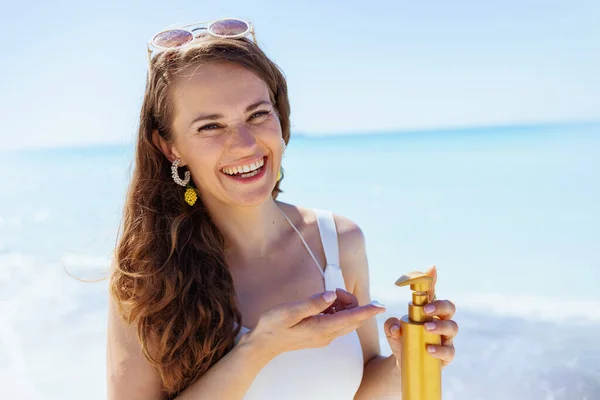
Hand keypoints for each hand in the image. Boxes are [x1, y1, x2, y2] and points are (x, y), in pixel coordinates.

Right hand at [245, 288, 385, 360]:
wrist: (264, 344)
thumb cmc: (274, 326)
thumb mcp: (291, 311)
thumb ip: (314, 303)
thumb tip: (332, 295)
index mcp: (322, 328)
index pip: (352, 318)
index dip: (368, 310)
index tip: (380, 305)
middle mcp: (327, 335)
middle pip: (352, 318)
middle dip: (350, 302)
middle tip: (332, 292)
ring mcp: (325, 337)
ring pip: (346, 320)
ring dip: (342, 306)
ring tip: (324, 297)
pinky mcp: (320, 335)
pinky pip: (337, 322)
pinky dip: (335, 311)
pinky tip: (321, 305)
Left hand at [384, 265, 457, 368]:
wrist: (403, 363)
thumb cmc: (401, 341)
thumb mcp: (392, 331)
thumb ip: (390, 325)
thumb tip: (396, 327)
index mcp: (428, 312)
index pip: (432, 294)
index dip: (433, 280)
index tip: (431, 269)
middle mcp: (440, 322)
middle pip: (449, 308)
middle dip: (440, 306)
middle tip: (426, 310)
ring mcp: (445, 338)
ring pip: (452, 327)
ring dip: (440, 326)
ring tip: (426, 328)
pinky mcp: (446, 355)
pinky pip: (449, 351)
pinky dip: (440, 350)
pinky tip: (430, 349)